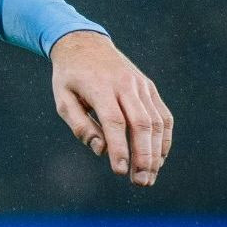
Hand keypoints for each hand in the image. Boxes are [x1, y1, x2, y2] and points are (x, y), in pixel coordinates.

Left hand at [50, 30, 173, 186]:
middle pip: (141, 123)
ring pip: (156, 121)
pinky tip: (159, 158)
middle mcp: (125, 85)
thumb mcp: (62, 99)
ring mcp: (140, 85)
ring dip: (156, 152)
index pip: (114, 121)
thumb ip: (80, 125)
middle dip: (143, 156)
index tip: (121, 171)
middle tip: (140, 182)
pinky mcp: (149, 87)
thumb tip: (101, 150)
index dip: (119, 148)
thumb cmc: (70, 77)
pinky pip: (163, 115)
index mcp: (100, 87)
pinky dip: (164, 138)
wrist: (86, 44)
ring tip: (150, 176)